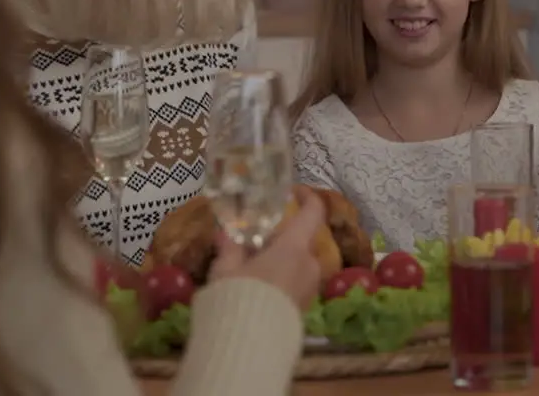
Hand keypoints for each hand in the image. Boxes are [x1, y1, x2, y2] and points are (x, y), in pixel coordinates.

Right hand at [207, 188, 327, 311]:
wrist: (249, 347)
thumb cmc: (237, 298)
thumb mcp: (226, 270)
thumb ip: (229, 248)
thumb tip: (225, 232)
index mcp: (294, 248)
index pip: (313, 213)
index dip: (307, 197)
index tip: (294, 191)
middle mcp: (310, 265)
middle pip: (300, 242)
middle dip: (279, 239)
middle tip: (252, 242)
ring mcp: (310, 288)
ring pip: (297, 264)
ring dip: (279, 261)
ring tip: (249, 269)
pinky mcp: (304, 309)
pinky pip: (295, 284)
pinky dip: (281, 279)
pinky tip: (256, 289)